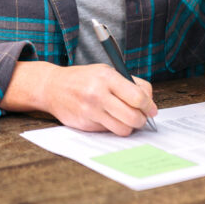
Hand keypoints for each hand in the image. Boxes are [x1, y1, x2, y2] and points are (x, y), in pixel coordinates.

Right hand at [0, 61, 156, 135]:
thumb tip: (150, 103)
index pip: (138, 97)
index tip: (151, 109)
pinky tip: (106, 118)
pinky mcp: (85, 124)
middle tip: (141, 117)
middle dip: (142, 120)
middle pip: (133, 116)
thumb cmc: (83, 79)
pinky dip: (112, 127)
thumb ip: (129, 84)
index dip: (149, 106)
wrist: (52, 87)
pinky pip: (108, 131)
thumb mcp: (106, 71)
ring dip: (129, 127)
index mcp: (106, 77)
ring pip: (123, 129)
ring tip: (125, 119)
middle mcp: (98, 94)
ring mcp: (90, 111)